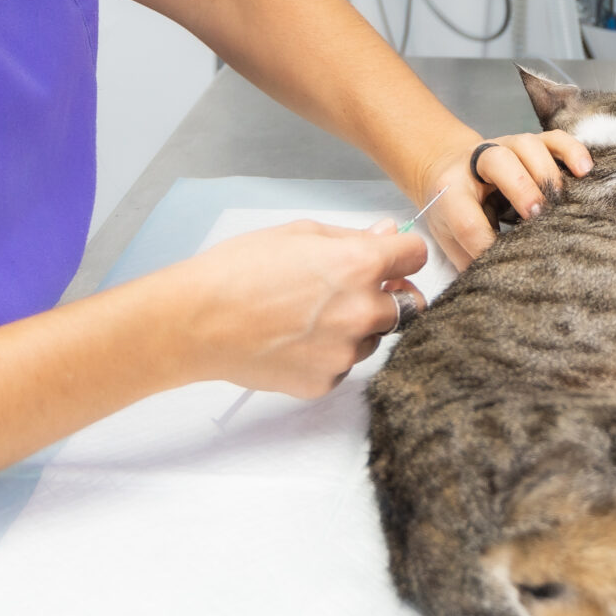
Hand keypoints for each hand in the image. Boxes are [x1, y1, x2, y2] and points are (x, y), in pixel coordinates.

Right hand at [158, 220, 427, 397]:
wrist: (198, 321)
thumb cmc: (239, 269)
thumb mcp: (299, 234)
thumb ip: (351, 237)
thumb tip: (386, 235)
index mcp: (360, 265)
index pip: (416, 258)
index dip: (403, 256)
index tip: (392, 260)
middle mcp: (361, 311)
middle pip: (410, 305)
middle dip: (391, 296)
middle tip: (359, 291)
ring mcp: (344, 352)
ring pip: (376, 338)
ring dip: (359, 327)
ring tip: (312, 316)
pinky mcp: (325, 382)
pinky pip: (343, 366)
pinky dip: (329, 354)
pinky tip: (296, 341)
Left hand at [415, 129, 592, 268]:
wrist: (449, 168)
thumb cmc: (454, 209)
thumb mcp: (448, 234)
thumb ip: (466, 257)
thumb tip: (490, 287)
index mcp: (450, 190)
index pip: (466, 217)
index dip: (484, 243)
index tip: (501, 263)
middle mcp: (477, 162)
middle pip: (498, 162)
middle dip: (521, 188)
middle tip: (537, 215)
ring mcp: (506, 146)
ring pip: (528, 144)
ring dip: (547, 171)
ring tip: (562, 199)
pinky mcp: (530, 143)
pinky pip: (553, 138)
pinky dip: (571, 150)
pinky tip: (584, 170)